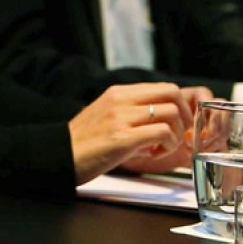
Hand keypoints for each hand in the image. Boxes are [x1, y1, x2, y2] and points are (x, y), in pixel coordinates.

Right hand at [68, 83, 192, 183]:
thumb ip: (132, 115)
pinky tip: (153, 154)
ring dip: (175, 134)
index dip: (180, 106)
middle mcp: (120, 100)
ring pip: (171, 113)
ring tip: (161, 147)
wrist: (58, 156)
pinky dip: (167, 146)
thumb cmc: (83, 142)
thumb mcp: (106, 116)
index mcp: (117, 93)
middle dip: (184, 116)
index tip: (179, 124)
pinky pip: (162, 133)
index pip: (164, 87)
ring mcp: (121, 118)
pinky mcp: (122, 138)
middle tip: (178, 134)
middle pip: (172, 93)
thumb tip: (161, 125)